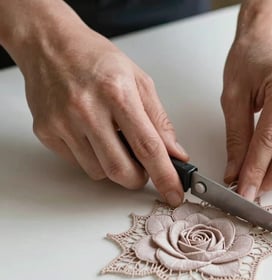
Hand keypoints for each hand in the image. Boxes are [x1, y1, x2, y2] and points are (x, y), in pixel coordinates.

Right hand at [18, 15, 187, 205]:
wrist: (50, 44)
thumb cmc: (96, 59)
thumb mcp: (139, 80)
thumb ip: (159, 120)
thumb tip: (174, 153)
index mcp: (117, 93)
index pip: (148, 147)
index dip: (165, 176)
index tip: (174, 194)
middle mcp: (87, 109)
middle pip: (120, 170)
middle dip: (138, 179)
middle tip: (143, 169)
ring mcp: (63, 122)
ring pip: (99, 172)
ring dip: (115, 167)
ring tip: (113, 140)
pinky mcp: (47, 132)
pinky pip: (78, 163)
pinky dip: (93, 158)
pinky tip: (92, 135)